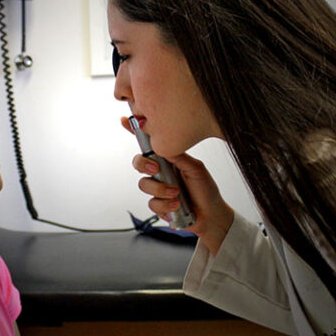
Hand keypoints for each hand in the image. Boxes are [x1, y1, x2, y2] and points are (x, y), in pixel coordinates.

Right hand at [122, 117, 232, 255]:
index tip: (124, 120)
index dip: (135, 132)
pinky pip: (152, 203)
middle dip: (143, 164)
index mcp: (169, 159)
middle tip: (156, 169)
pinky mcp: (158, 205)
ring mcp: (158, 188)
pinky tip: (177, 205)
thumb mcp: (196, 168)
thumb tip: (164, 144)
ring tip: (177, 193)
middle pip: (138, 162)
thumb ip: (179, 157)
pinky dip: (165, 205)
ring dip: (160, 189)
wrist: (211, 215)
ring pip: (144, 184)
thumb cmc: (205, 190)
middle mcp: (161, 172)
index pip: (150, 144)